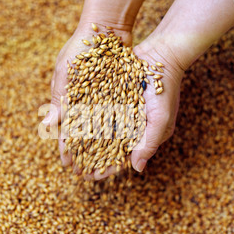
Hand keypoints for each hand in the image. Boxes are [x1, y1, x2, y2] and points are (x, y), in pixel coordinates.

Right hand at [42, 22, 131, 166]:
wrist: (106, 26)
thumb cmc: (80, 47)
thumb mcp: (64, 72)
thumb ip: (58, 98)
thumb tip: (47, 125)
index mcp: (68, 99)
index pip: (67, 130)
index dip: (67, 148)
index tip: (67, 165)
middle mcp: (85, 102)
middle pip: (85, 134)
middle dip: (86, 154)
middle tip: (87, 173)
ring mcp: (103, 99)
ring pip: (103, 129)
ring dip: (103, 148)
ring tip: (105, 165)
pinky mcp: (118, 94)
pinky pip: (118, 117)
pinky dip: (118, 131)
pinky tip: (121, 146)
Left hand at [82, 39, 184, 179]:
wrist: (161, 56)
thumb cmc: (165, 91)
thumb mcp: (161, 120)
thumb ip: (149, 143)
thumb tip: (137, 169)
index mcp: (140, 135)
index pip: (121, 157)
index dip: (106, 168)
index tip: (91, 177)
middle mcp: (127, 125)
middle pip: (105, 146)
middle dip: (90, 158)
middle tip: (74, 169)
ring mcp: (118, 111)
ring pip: (97, 130)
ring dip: (83, 142)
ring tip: (68, 152)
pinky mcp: (110, 96)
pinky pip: (94, 110)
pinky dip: (83, 120)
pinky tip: (70, 126)